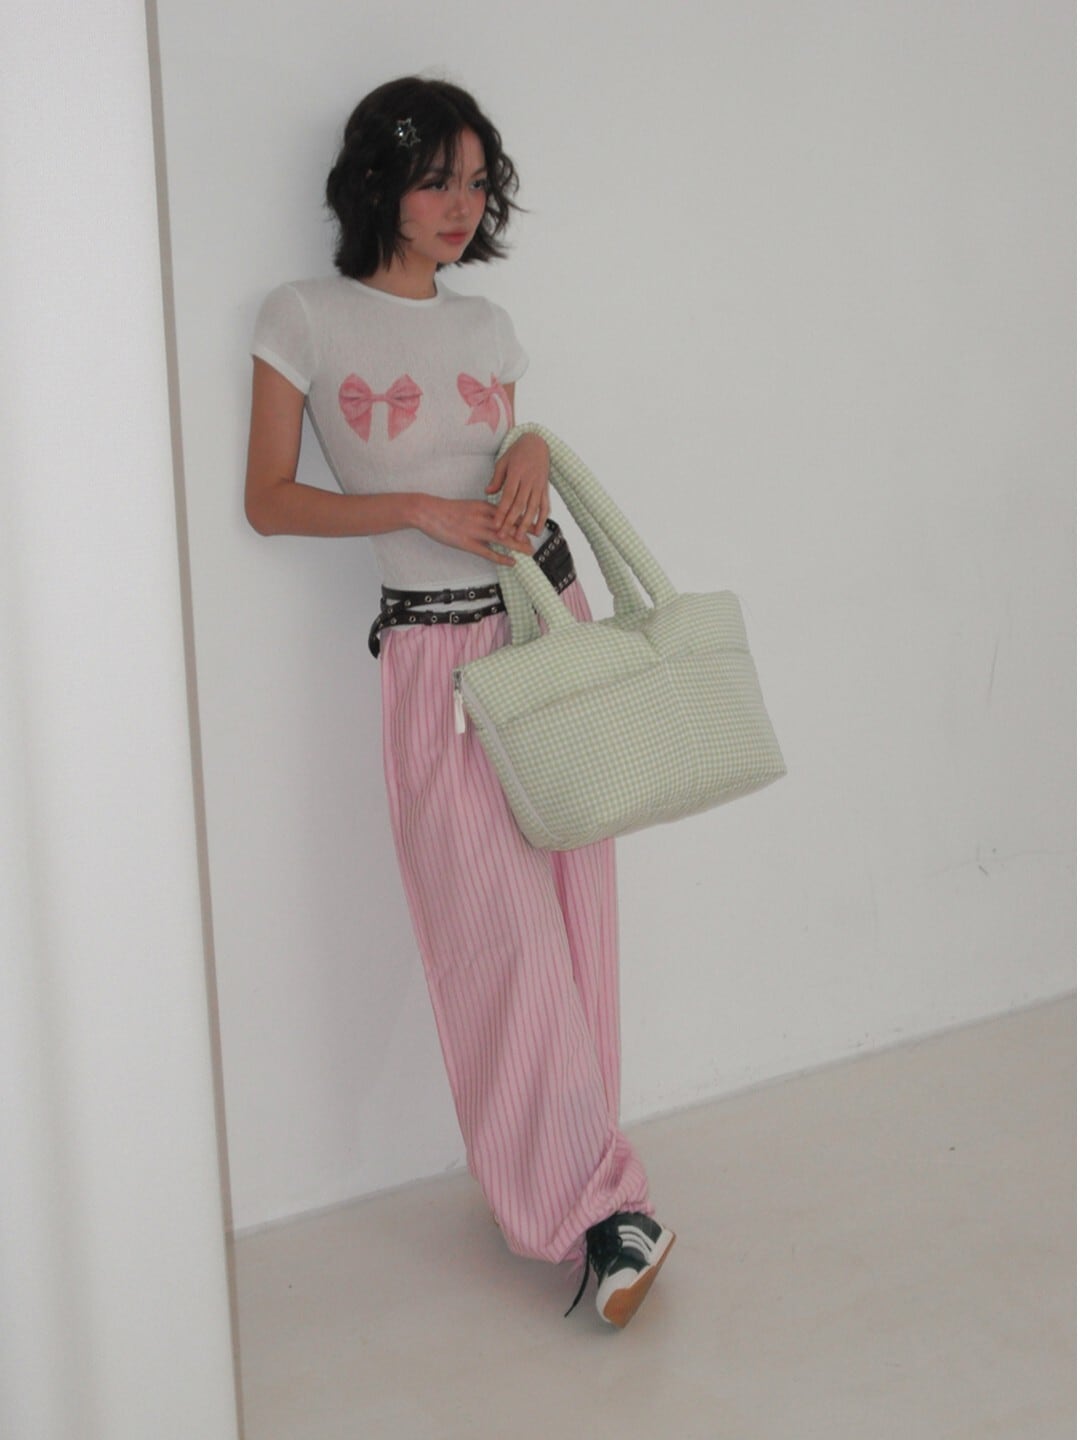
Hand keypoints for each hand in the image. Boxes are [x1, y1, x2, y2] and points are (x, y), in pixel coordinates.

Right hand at [413, 495, 531, 565]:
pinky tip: (512, 563)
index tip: (534, 522)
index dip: (523, 518)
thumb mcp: (469, 506)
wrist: (428, 512)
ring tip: (530, 551)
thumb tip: (495, 516)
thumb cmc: (446, 510)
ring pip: (503, 539)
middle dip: (526, 532)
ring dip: (519, 546)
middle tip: (537, 538)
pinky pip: (489, 553)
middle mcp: (483, 518)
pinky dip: (502, 558)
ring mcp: (476, 531)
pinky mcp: (468, 543)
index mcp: (484, 506)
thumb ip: (483, 511)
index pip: (509, 512)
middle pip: (510, 525)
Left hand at [486, 433, 549, 541]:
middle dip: (511, 522)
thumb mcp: (503, 461)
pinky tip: (537, 532)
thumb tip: (487, 492)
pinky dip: (542, 520)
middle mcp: (529, 481)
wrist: (537, 444)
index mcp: (516, 473)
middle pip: (520, 505)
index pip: (508, 496)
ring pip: (533, 508)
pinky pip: (545, 506)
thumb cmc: (517, 453)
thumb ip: (496, 479)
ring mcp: (539, 486)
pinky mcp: (545, 489)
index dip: (502, 512)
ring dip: (526, 525)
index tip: (496, 524)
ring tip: (519, 538)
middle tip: (503, 536)